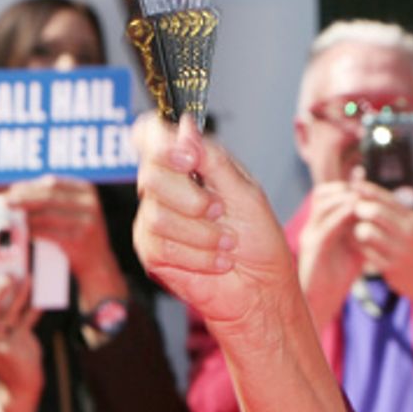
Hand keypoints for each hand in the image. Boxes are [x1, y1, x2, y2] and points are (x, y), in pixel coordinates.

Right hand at [0, 277, 42, 411]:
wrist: (19, 386)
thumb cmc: (6, 355)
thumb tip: (8, 285)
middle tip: (6, 276)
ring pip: (9, 313)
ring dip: (20, 294)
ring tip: (28, 279)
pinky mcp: (14, 347)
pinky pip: (26, 321)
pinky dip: (34, 307)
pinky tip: (40, 297)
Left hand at [6, 175, 123, 300]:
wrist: (97, 262)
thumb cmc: (77, 233)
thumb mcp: (73, 210)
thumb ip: (52, 199)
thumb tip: (17, 192)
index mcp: (86, 190)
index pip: (52, 183)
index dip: (29, 186)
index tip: (11, 191)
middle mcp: (89, 202)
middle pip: (49, 196)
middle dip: (24, 199)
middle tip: (6, 202)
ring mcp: (87, 220)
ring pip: (47, 215)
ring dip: (26, 216)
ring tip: (10, 218)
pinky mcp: (80, 238)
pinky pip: (49, 233)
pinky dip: (34, 231)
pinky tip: (23, 232)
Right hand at [133, 115, 297, 347]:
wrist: (260, 285)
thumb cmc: (258, 236)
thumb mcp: (245, 191)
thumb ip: (213, 160)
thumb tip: (185, 126)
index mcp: (189, 163)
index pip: (152, 135)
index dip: (161, 142)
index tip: (188, 159)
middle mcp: (166, 187)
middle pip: (151, 174)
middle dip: (192, 198)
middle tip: (221, 211)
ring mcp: (153, 219)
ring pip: (157, 215)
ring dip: (202, 233)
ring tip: (227, 242)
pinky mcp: (151, 251)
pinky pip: (162, 246)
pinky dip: (199, 255)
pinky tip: (218, 261)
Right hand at [296, 181, 363, 324]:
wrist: (323, 300)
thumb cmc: (340, 274)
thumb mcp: (357, 246)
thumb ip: (366, 228)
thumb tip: (385, 212)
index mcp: (323, 223)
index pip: (330, 193)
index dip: (347, 183)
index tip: (365, 175)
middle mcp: (314, 225)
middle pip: (322, 193)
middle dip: (343, 186)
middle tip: (363, 185)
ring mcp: (310, 236)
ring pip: (321, 206)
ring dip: (342, 197)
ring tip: (360, 195)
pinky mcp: (312, 250)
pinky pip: (324, 227)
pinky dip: (339, 217)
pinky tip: (354, 212)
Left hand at [351, 175, 412, 305]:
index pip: (388, 198)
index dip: (368, 189)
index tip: (355, 184)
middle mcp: (409, 234)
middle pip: (375, 213)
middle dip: (359, 207)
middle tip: (352, 207)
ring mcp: (399, 252)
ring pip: (367, 233)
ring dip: (357, 228)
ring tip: (356, 227)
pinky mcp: (391, 269)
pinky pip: (366, 253)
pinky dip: (359, 246)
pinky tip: (358, 244)